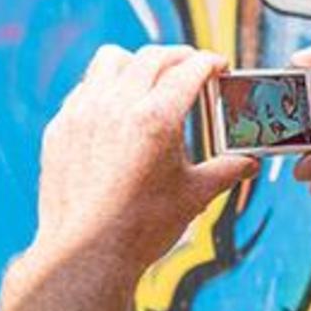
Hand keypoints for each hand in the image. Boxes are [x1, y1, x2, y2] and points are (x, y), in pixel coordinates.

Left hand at [26, 46, 255, 283]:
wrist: (87, 253)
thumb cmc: (143, 227)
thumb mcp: (194, 195)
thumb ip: (226, 171)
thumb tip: (250, 163)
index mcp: (157, 118)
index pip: (189, 69)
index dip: (210, 62)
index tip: (218, 66)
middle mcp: (118, 105)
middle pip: (152, 57)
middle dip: (178, 57)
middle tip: (192, 69)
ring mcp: (84, 113)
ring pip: (111, 60)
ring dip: (136, 61)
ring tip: (149, 78)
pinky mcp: (61, 127)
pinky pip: (85, 88)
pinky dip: (105, 87)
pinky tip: (116, 108)